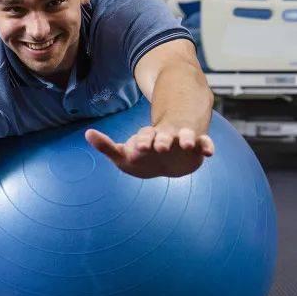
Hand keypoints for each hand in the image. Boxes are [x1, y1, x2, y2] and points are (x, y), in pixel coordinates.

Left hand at [85, 124, 213, 178]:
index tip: (139, 146)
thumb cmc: (141, 157)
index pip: (144, 136)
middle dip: (162, 139)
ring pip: (186, 136)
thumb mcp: (122, 154)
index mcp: (148, 137)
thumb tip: (87, 133)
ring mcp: (182, 141)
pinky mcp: (197, 149)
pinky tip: (209, 152)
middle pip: (164, 135)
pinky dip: (207, 146)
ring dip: (187, 138)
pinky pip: (204, 144)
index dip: (142, 140)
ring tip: (187, 144)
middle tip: (160, 146)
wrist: (168, 161)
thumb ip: (106, 146)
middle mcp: (166, 137)